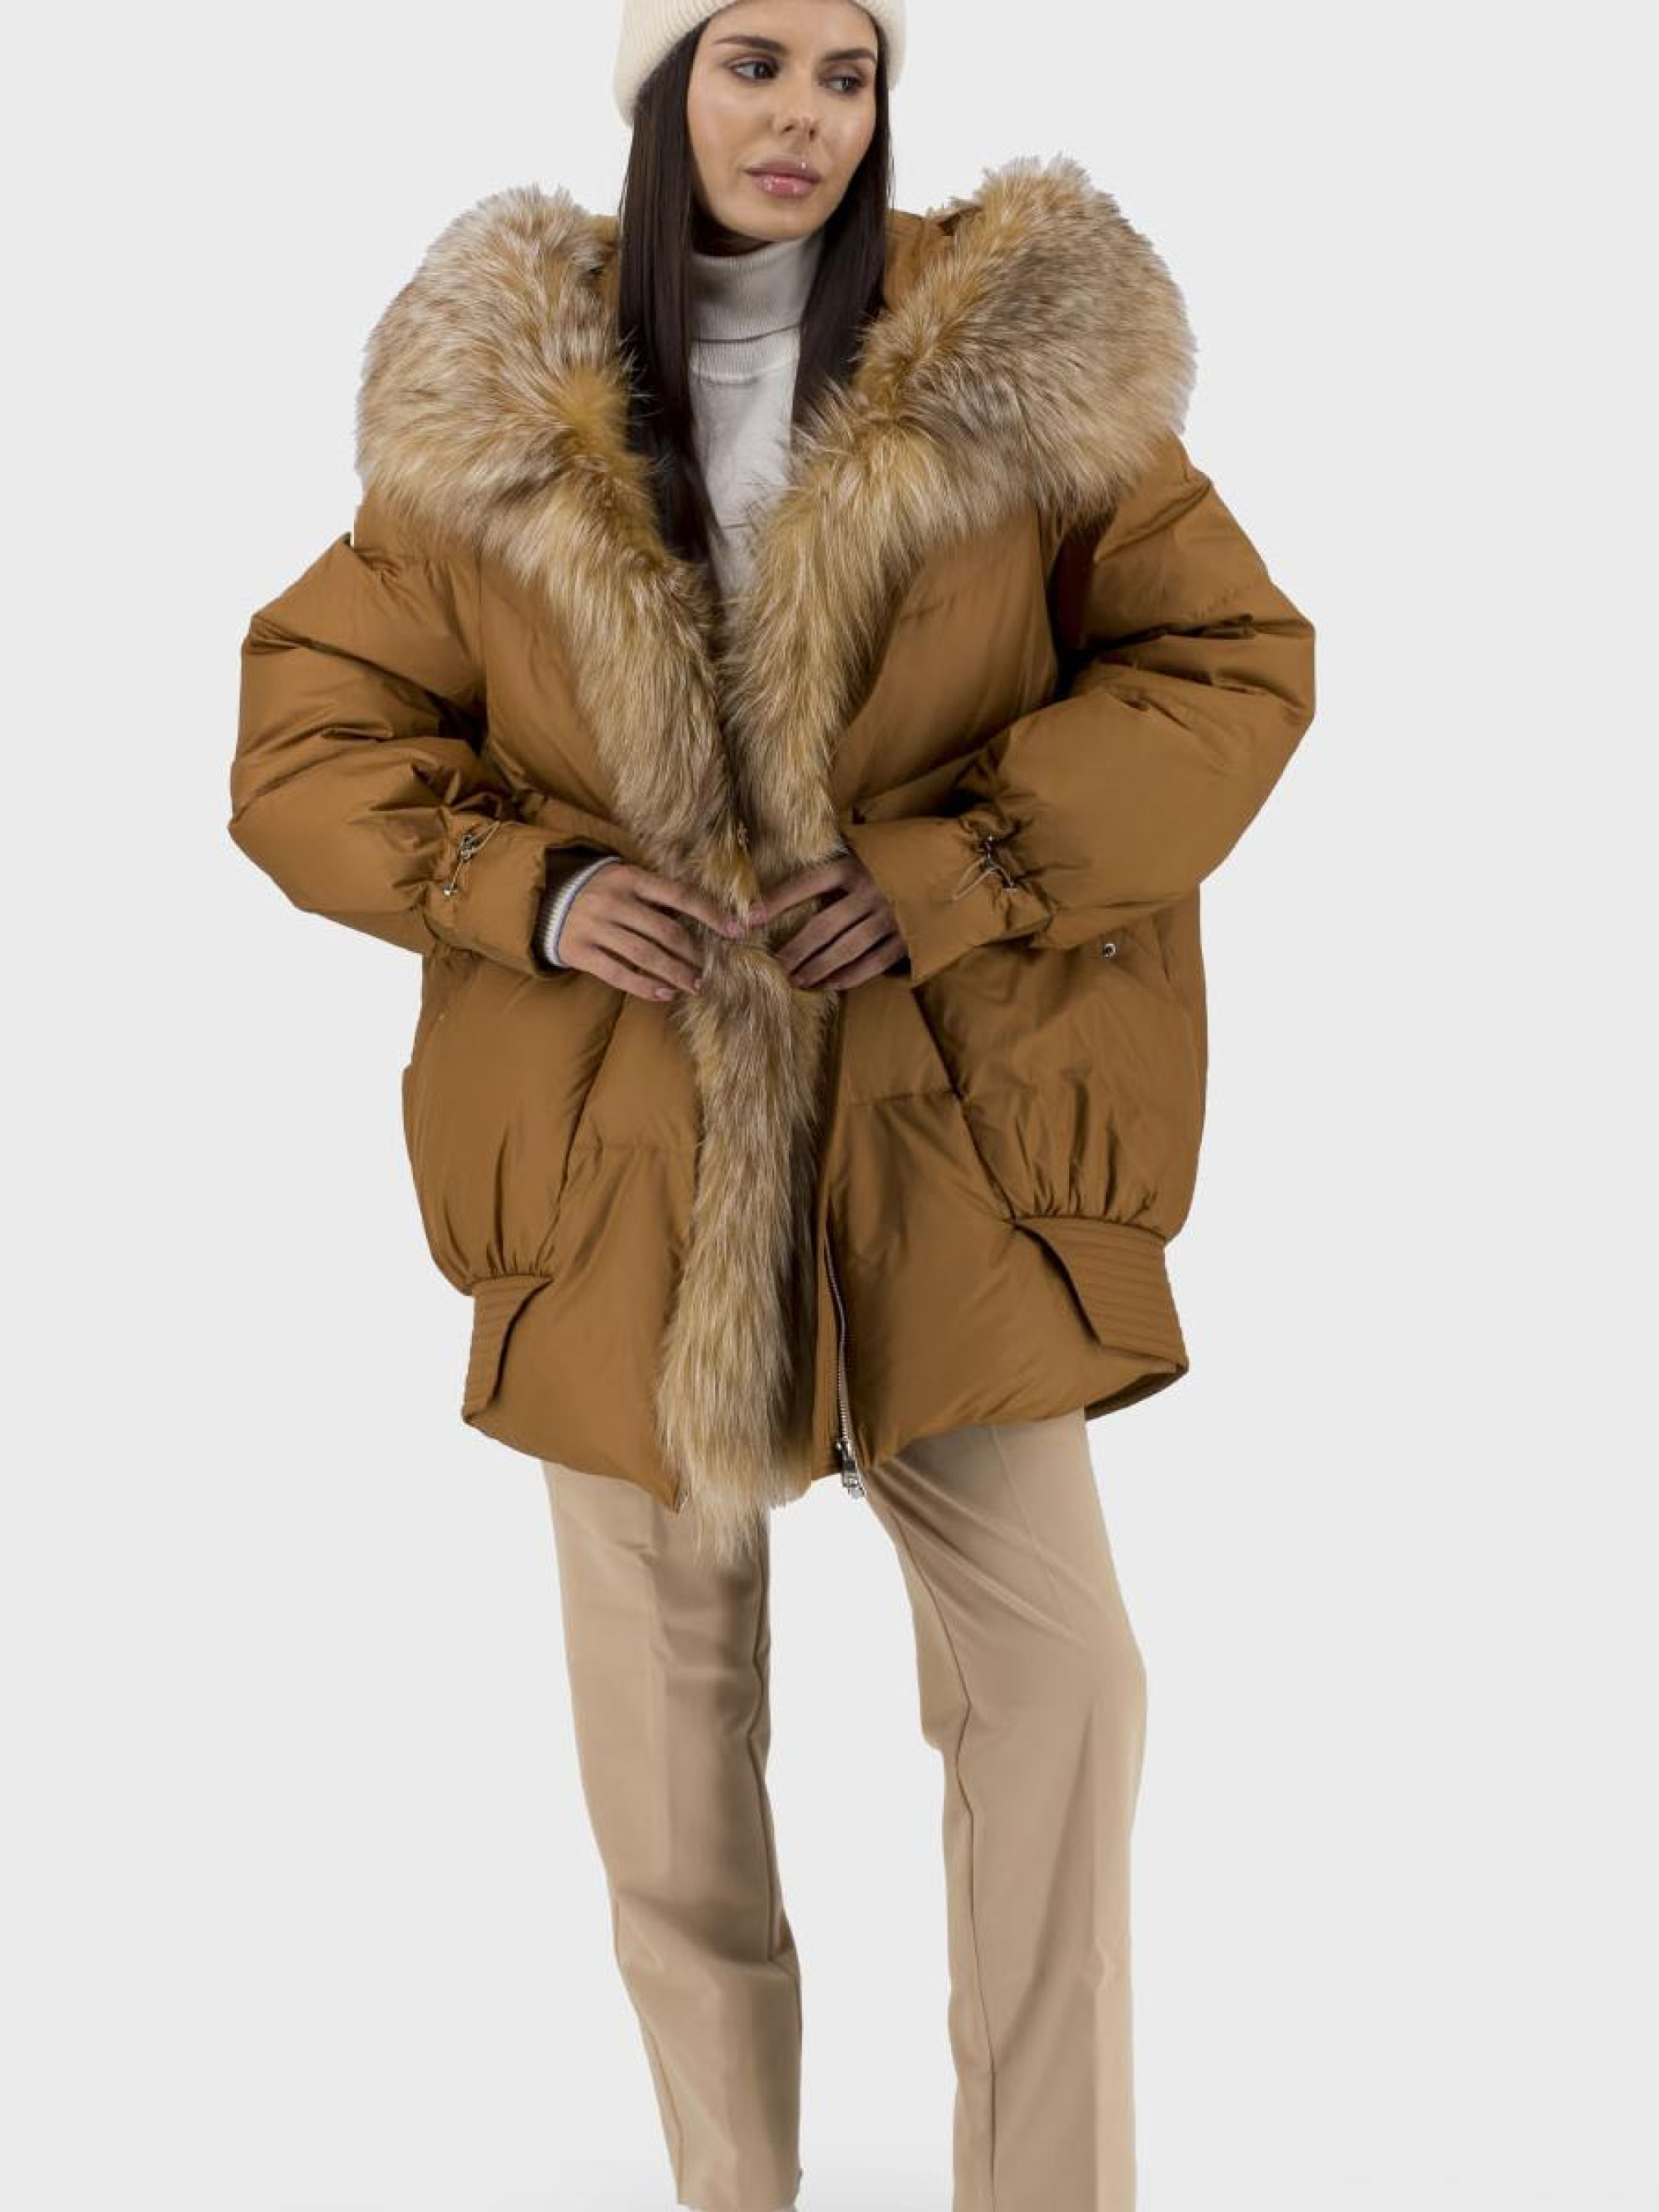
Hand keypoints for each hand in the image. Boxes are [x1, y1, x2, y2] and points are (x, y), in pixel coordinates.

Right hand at [557, 863, 746, 1000]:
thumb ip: (658, 895)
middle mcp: (613, 901)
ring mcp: (595, 927)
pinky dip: (645, 987)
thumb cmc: (602, 891)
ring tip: (695, 985)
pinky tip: (664, 994)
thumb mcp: (627, 880)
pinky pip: (619, 973)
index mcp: (630, 877)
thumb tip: (708, 917)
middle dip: (693, 953)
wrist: (547, 899)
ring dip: (675, 973)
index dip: (711, 913)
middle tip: (709, 969)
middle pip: (665, 931)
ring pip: (645, 955)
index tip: (735, 930)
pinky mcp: (581, 951)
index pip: (680, 895)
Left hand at [749, 854, 909, 989]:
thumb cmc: (899, 858)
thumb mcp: (867, 851)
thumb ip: (837, 868)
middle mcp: (870, 891)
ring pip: (845, 949)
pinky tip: (829, 985)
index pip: (806, 884)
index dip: (776, 901)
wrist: (952, 868)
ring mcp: (889, 917)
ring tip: (796, 981)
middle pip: (822, 926)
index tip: (749, 918)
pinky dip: (850, 976)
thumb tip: (796, 885)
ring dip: (817, 968)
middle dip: (795, 950)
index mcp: (854, 866)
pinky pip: (872, 962)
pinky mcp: (907, 937)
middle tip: (776, 966)